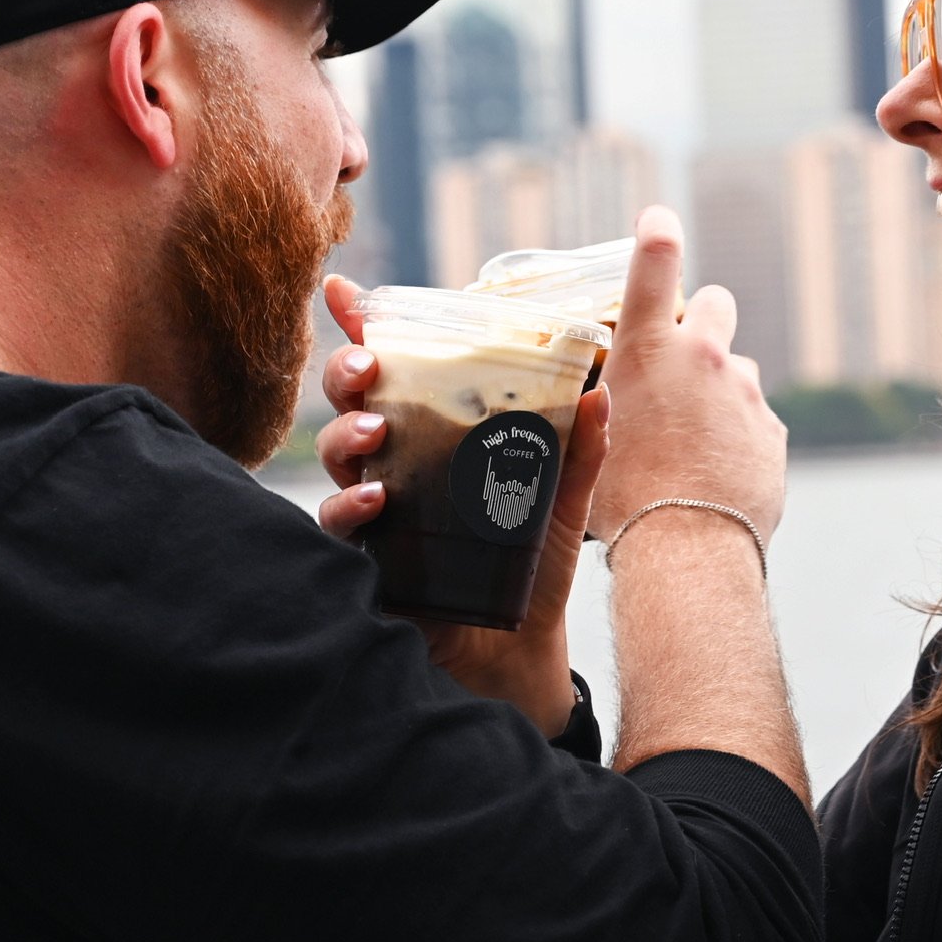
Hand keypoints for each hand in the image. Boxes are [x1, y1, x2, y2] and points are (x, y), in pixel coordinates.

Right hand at [314, 274, 608, 737]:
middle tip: (366, 368)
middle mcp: (400, 460)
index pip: (398, 369)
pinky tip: (373, 499)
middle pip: (353, 400)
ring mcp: (378, 506)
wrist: (522, 651)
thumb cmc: (534, 568)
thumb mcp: (564, 500)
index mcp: (440, 432)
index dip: (362, 328)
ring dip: (346, 435)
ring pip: (337, 454)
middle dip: (347, 373)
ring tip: (375, 431)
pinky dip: (349, 506)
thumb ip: (582, 448)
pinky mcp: (368, 555)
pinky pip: (340, 523)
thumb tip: (604, 391)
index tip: (343, 291)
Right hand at [590, 207, 786, 542]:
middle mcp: (704, 358)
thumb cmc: (622, 502)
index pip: (655, 261)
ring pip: (738, 370)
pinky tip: (713, 474)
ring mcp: (746, 394)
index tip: (659, 219)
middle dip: (700, 320)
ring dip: (719, 390)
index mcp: (648, 351)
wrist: (685, 551)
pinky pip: (754, 419)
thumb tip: (594, 401)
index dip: (657, 230)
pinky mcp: (772, 431)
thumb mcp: (591, 442)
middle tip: (679, 358)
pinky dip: (737, 436)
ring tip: (691, 441)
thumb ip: (600, 406)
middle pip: (714, 303)